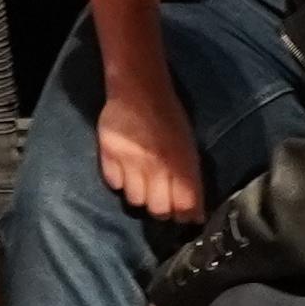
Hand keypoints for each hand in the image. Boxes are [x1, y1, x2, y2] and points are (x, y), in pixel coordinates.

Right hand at [94, 64, 207, 221]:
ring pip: (135, 200)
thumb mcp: (188, 146)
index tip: (183, 215)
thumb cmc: (169, 118)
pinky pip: (114, 184)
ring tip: (142, 180)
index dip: (185, 215)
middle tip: (161, 198)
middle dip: (162, 209)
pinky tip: (125, 169)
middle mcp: (157, 165)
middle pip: (158, 210)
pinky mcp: (109, 155)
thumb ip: (191, 180)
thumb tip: (196, 215)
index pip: (185, 205)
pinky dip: (121, 181)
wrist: (139, 89)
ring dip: (140, 195)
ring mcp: (131, 161)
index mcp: (181, 162)